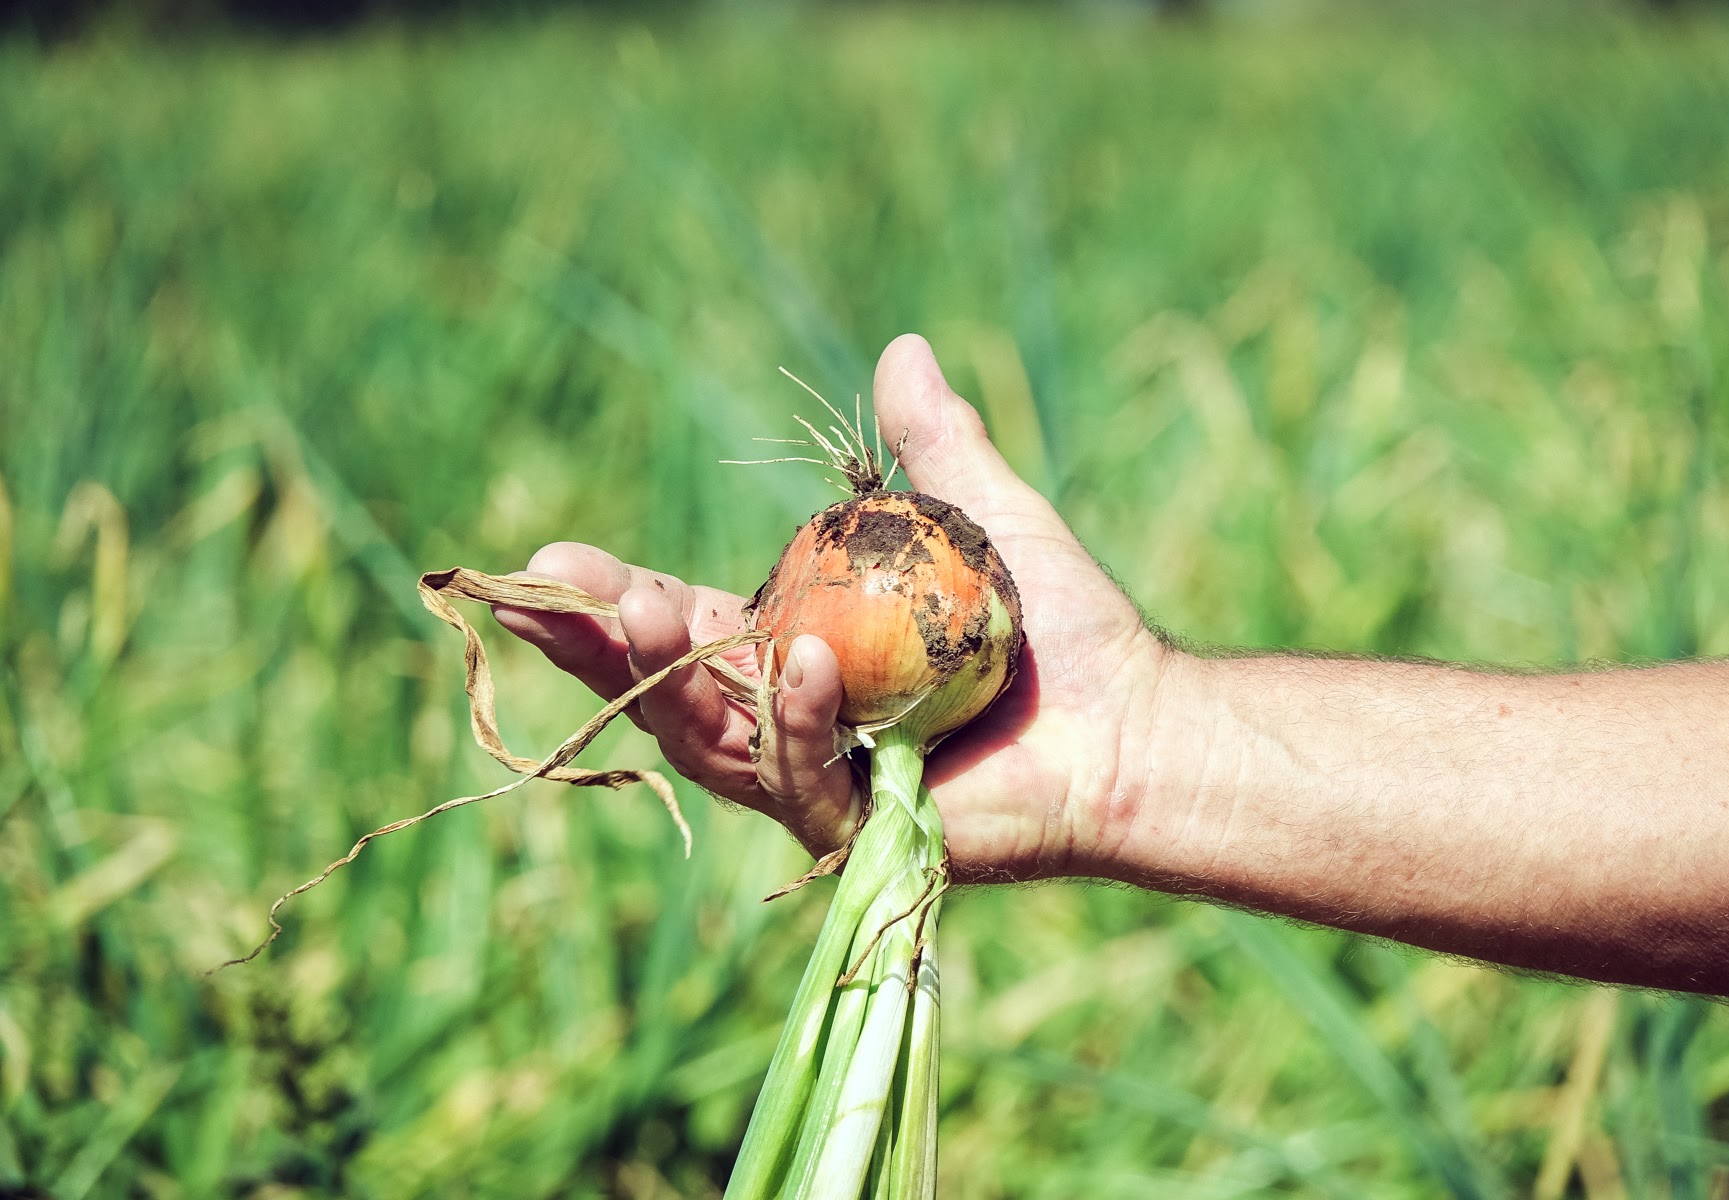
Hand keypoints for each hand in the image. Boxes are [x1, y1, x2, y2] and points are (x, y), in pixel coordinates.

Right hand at [495, 334, 1167, 880]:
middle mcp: (793, 727)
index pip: (684, 630)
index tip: (543, 561)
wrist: (1138, 718)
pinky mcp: (862, 831)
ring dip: (674, 675)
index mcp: (798, 658)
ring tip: (644, 603)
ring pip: (715, 741)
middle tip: (543, 591)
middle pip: (667, 695)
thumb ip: (934, 446)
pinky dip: (799, 717)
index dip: (613, 600)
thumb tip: (903, 346)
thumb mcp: (987, 516)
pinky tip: (800, 658)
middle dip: (601, 644)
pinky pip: (806, 778)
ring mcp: (820, 787)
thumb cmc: (1064, 628)